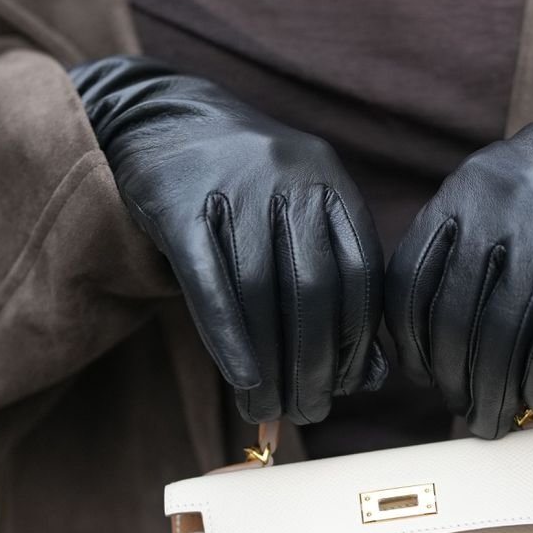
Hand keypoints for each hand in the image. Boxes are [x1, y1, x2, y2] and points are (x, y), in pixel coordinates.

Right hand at [70, 56, 386, 423]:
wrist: (161, 120)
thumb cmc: (244, 192)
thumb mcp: (298, 220)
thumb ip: (337, 285)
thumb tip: (371, 377)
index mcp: (329, 179)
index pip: (360, 275)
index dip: (357, 341)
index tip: (346, 387)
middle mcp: (288, 175)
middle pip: (312, 289)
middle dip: (313, 365)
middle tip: (308, 412)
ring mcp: (231, 185)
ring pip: (259, 291)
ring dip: (268, 364)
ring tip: (267, 409)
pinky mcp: (176, 203)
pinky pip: (207, 282)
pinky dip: (227, 337)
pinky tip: (241, 377)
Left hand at [385, 40, 532, 437]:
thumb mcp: (490, 190)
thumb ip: (454, 248)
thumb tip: (425, 343)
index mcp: (461, 194)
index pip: (411, 284)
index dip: (409, 344)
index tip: (419, 375)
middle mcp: (498, 212)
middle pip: (454, 319)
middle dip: (452, 381)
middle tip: (462, 411)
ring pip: (502, 336)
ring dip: (494, 392)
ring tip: (493, 419)